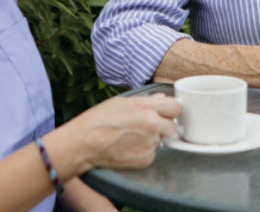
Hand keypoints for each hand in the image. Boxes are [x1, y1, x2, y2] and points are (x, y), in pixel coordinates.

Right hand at [50, 93, 179, 173]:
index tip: (165, 113)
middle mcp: (152, 125)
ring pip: (161, 141)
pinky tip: (129, 147)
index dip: (170, 110)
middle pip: (173, 126)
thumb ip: (145, 102)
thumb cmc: (98, 120)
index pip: (175, 107)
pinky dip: (144, 151)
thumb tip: (161, 100)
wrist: (84, 143)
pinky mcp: (146, 159)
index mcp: (146, 107)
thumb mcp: (121, 102)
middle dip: (163, 126)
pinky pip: (152, 153)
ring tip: (132, 137)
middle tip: (148, 126)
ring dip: (152, 139)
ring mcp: (150, 143)